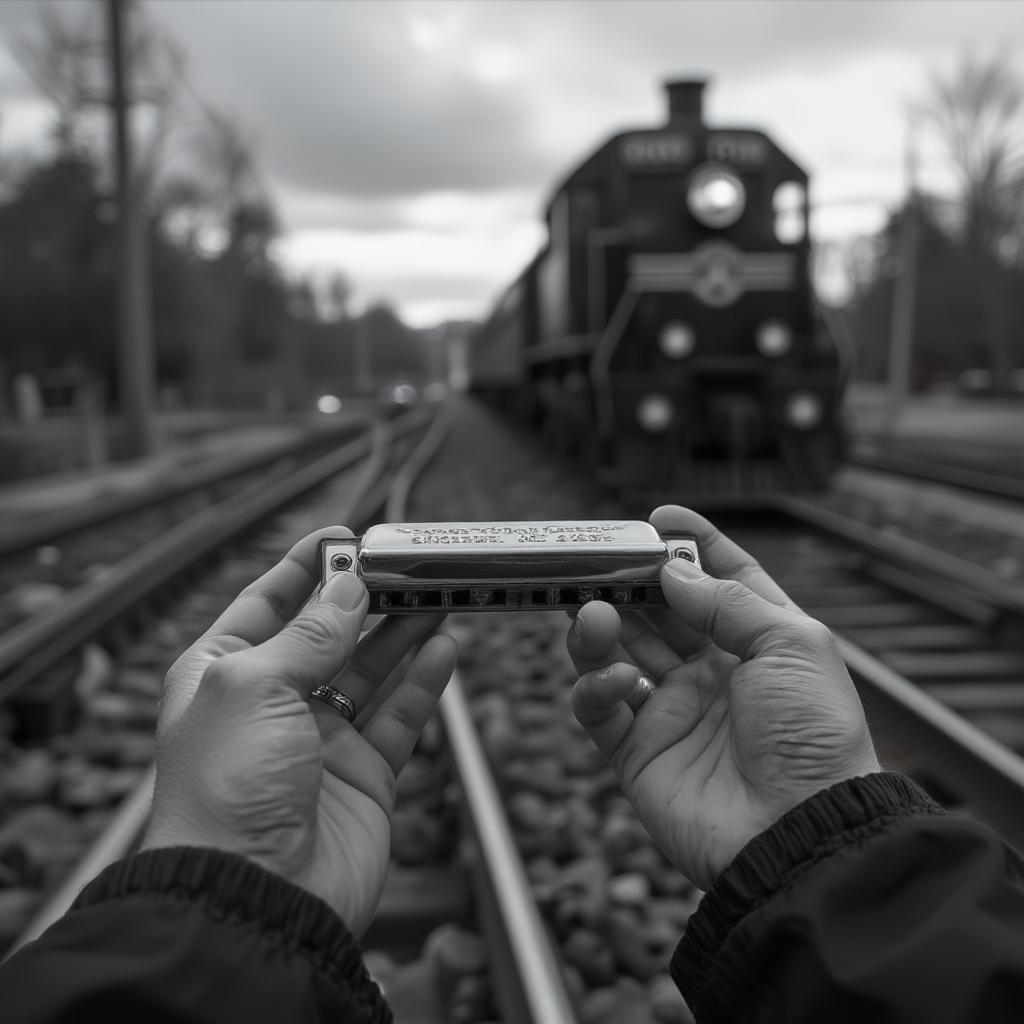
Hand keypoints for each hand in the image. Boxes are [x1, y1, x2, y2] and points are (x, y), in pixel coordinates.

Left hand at [141, 526, 457, 935]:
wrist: (252, 901)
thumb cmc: (225, 790)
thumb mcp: (253, 687)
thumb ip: (308, 635)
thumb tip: (349, 589)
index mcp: (221, 677)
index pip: (265, 605)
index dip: (305, 569)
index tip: (346, 537)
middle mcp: (270, 705)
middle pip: (327, 636)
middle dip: (366, 600)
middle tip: (408, 568)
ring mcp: (319, 742)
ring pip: (370, 672)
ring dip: (403, 634)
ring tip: (438, 598)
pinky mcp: (363, 777)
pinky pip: (399, 718)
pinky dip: (423, 683)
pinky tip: (444, 649)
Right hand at [567, 505, 878, 889]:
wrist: (800, 831)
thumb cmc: (813, 735)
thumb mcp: (790, 645)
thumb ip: (727, 600)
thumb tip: (673, 570)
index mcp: (758, 643)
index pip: (722, 580)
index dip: (693, 545)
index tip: (660, 516)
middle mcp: (713, 672)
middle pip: (658, 611)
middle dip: (629, 582)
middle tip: (599, 561)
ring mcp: (674, 711)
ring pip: (618, 652)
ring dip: (600, 626)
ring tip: (595, 613)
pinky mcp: (639, 752)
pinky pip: (600, 708)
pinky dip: (597, 688)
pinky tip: (618, 682)